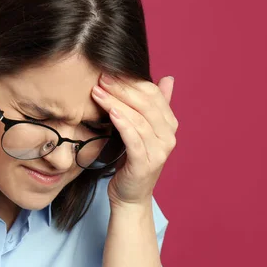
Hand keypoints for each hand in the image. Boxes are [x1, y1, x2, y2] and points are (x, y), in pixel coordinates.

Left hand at [91, 74, 177, 209]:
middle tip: (101, 77)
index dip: (132, 80)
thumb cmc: (132, 160)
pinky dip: (123, 123)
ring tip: (97, 91)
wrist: (130, 196)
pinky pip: (135, 139)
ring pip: (139, 119)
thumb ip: (153, 106)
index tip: (110, 70)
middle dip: (122, 88)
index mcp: (169, 125)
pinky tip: (110, 112)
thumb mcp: (142, 130)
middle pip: (146, 104)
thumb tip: (168, 78)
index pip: (153, 94)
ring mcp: (160, 151)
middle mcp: (169, 136)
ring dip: (116, 102)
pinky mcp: (146, 164)